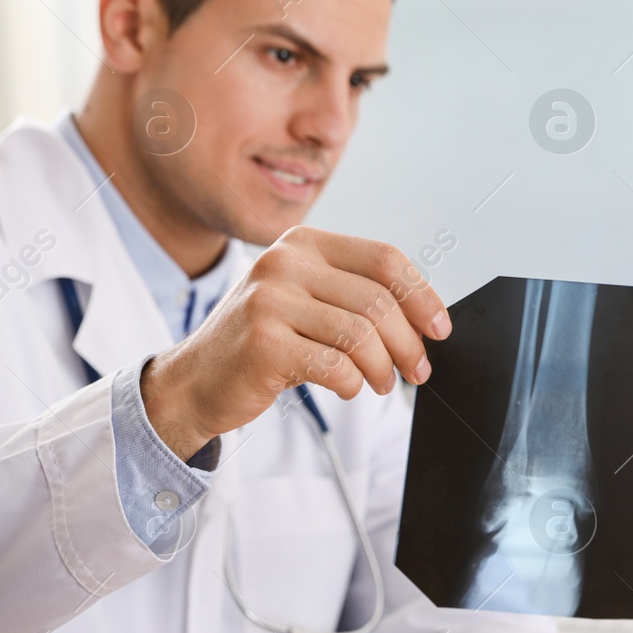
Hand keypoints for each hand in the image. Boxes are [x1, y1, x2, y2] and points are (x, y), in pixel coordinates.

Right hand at [141, 226, 449, 459]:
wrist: (193, 381)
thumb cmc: (263, 342)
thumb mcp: (307, 302)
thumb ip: (356, 297)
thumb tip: (427, 319)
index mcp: (304, 244)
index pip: (384, 259)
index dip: (422, 295)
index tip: (440, 329)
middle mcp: (284, 262)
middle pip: (379, 301)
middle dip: (409, 344)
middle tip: (416, 372)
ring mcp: (269, 300)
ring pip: (362, 335)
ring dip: (383, 368)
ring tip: (381, 384)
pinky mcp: (262, 342)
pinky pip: (335, 366)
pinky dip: (353, 383)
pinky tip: (348, 388)